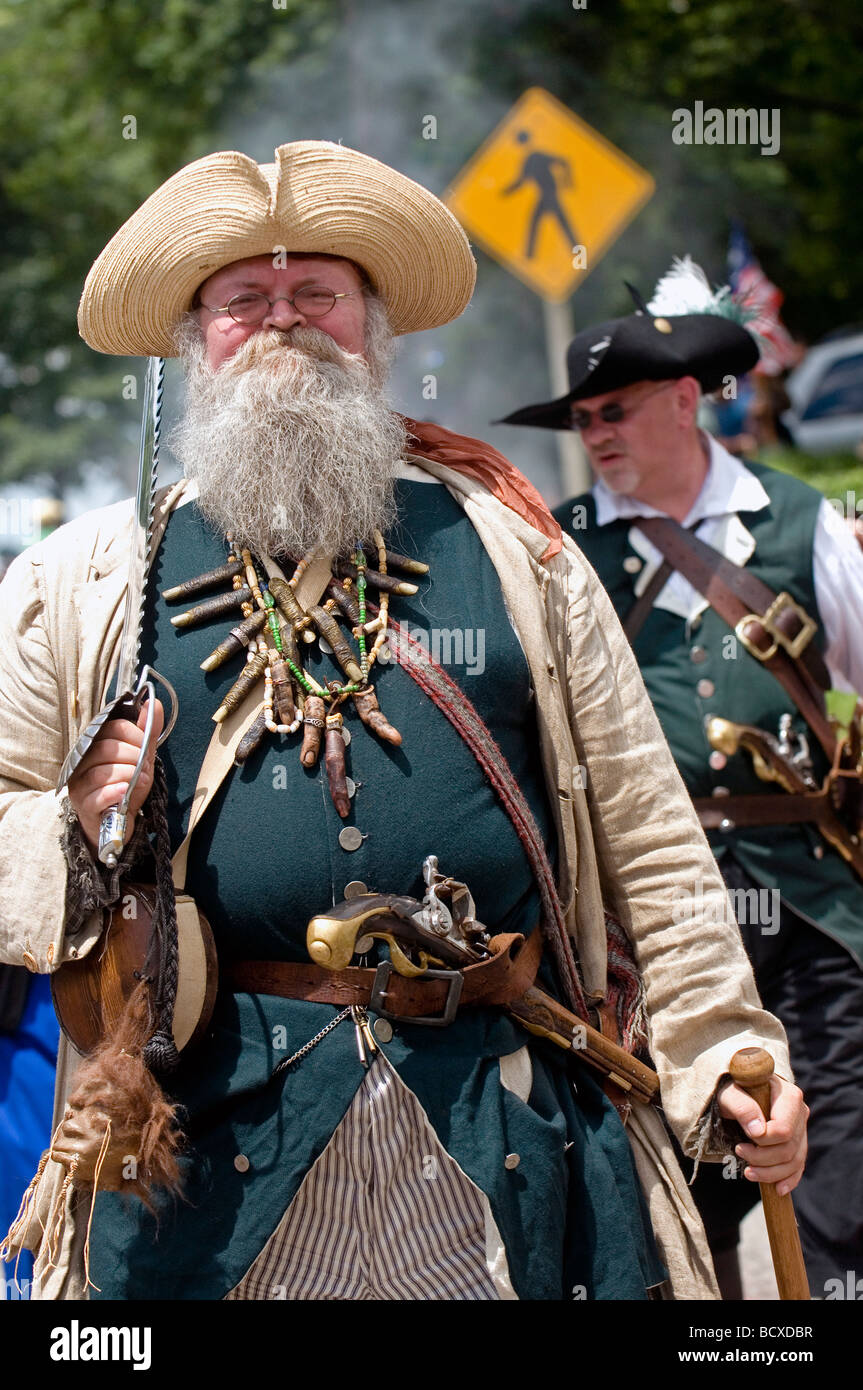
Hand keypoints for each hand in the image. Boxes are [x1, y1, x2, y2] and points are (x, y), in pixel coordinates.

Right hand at [67, 698, 164, 856]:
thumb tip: (153, 703)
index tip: (146, 748)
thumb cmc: (126, 786)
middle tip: (144, 767)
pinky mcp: (83, 805)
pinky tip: (125, 792)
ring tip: (140, 781)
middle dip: (132, 755)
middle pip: (106, 748)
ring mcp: (80, 784)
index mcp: (95, 746)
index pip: (111, 729)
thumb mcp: (141, 758)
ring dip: (127, 774)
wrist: (117, 822)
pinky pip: (97, 794)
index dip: (134, 735)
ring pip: (101, 772)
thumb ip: (147, 732)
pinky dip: (114, 791)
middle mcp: (82, 763)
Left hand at [717, 1075, 808, 1196]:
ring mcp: (800, 1128)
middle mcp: (799, 1112)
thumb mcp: (729, 1093)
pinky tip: (778, 1189)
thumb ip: (742, 1106)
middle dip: (763, 1158)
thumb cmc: (733, 1088)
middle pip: (789, 1148)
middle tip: (739, 1151)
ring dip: (771, 1172)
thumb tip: (758, 1131)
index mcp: (788, 1095)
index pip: (784, 1129)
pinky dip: (788, 1179)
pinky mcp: (797, 1143)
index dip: (765, 1141)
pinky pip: (798, 1167)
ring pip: (794, 1161)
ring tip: (748, 1171)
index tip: (744, 1137)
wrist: (738, 1091)